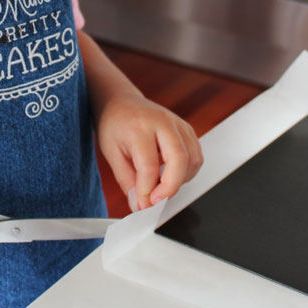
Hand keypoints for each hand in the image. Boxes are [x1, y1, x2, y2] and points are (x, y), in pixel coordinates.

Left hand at [96, 94, 202, 211]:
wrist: (122, 102)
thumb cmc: (114, 124)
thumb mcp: (111, 153)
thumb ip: (126, 180)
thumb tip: (140, 205)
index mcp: (140, 127)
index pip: (149, 165)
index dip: (147, 190)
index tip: (143, 205)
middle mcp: (163, 122)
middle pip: (179, 158)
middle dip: (170, 187)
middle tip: (156, 201)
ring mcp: (178, 124)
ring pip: (193, 159)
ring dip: (180, 180)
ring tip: (160, 187)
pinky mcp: (187, 129)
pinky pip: (196, 155)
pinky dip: (187, 171)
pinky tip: (170, 175)